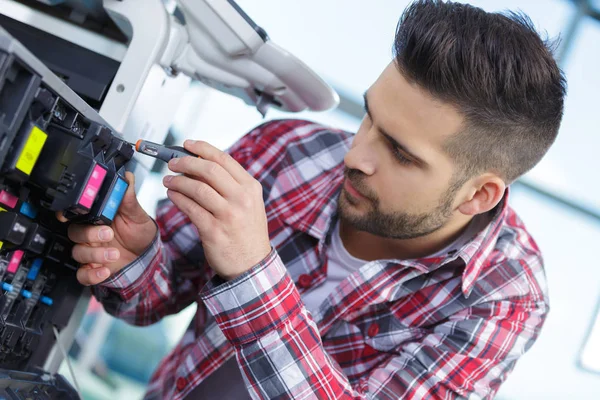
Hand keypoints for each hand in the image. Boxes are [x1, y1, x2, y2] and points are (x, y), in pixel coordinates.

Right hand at [62, 172, 156, 284]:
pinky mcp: (94, 269)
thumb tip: (127, 177)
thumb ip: (128, 198)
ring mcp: (90, 252)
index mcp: (97, 217)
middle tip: (108, 233)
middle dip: (89, 234)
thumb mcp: (137, 214)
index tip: (69, 214)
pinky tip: (104, 271)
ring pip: (78, 253)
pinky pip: (82, 275)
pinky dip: (91, 274)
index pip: (75, 213)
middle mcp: (90, 234)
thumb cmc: (139, 232)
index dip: (68, 213)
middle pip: (74, 232)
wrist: (148, 256)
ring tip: (114, 253)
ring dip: (94, 254)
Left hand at [162, 140, 270, 279]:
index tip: (187, 144)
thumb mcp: (248, 204)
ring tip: (168, 181)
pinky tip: (172, 196)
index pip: (224, 159)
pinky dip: (177, 198)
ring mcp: (228, 215)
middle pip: (209, 169)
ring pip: (197, 187)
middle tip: (172, 163)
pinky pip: (190, 208)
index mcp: (250, 187)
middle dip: (186, 162)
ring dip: (177, 181)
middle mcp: (241, 198)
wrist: (252, 265)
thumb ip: (230, 185)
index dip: (202, 148)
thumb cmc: (246, 232)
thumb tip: (199, 165)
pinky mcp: (214, 230)